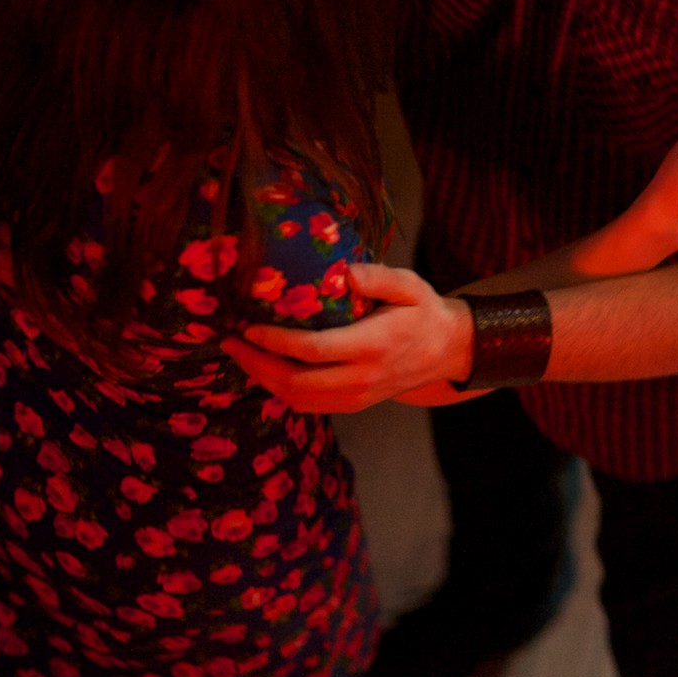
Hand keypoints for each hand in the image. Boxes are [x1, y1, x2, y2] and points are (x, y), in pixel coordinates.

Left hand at [222, 263, 472, 412]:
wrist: (447, 352)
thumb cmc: (424, 312)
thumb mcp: (411, 286)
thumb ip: (380, 277)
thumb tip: (345, 272)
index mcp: (373, 346)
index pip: (314, 350)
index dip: (276, 341)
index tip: (249, 326)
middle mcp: (362, 377)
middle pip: (297, 381)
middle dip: (257, 364)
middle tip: (230, 342)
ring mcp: (357, 396)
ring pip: (298, 398)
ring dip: (264, 379)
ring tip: (241, 355)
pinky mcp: (353, 404)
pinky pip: (308, 405)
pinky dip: (280, 390)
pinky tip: (265, 370)